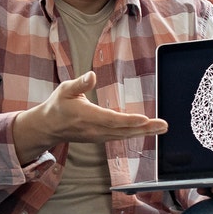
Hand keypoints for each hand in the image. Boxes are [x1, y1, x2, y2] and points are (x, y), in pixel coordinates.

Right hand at [12, 71, 165, 162]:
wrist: (49, 127)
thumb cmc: (58, 105)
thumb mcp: (65, 90)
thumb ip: (80, 83)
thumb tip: (92, 75)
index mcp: (87, 116)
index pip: (111, 120)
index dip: (129, 120)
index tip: (145, 119)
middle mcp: (95, 129)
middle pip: (123, 130)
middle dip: (145, 128)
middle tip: (163, 126)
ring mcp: (98, 136)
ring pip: (124, 135)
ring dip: (144, 132)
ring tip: (161, 128)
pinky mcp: (101, 138)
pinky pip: (120, 137)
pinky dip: (134, 134)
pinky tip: (147, 130)